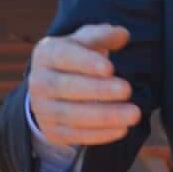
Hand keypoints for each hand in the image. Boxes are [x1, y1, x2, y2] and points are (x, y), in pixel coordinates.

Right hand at [28, 24, 141, 146]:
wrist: (54, 84)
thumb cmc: (78, 56)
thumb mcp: (88, 40)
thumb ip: (104, 35)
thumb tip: (123, 35)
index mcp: (47, 53)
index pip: (64, 56)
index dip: (86, 62)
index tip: (110, 68)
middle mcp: (39, 81)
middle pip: (66, 87)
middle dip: (99, 90)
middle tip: (127, 90)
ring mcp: (43, 109)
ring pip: (71, 115)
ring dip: (104, 116)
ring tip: (133, 114)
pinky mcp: (52, 131)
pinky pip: (75, 136)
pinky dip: (99, 134)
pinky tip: (122, 129)